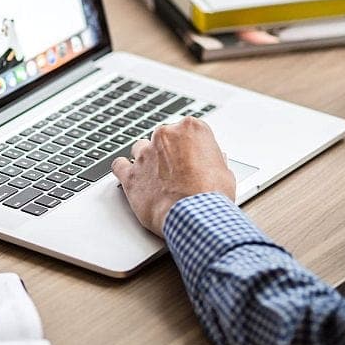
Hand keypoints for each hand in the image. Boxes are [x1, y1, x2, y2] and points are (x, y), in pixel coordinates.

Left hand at [111, 117, 235, 236]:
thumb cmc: (212, 195)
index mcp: (191, 128)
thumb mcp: (225, 172)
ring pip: (140, 148)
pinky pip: (119, 165)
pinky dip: (124, 170)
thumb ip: (213, 160)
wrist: (195, 216)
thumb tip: (213, 161)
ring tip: (156, 177)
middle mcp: (166, 135)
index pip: (187, 130)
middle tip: (177, 172)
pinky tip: (131, 177)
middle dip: (168, 152)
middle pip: (163, 138)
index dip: (190, 147)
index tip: (192, 159)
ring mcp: (145, 153)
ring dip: (147, 160)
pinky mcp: (131, 174)